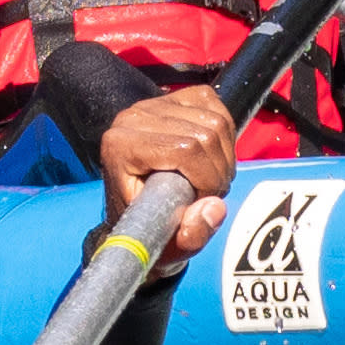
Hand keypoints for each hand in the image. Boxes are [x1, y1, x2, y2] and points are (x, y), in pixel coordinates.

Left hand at [97, 87, 233, 261]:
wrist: (137, 215)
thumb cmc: (148, 230)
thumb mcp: (166, 246)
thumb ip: (190, 236)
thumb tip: (214, 208)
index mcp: (120, 146)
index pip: (186, 149)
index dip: (208, 178)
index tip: (203, 201)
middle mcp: (133, 117)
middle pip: (205, 134)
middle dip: (218, 171)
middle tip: (209, 194)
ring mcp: (153, 103)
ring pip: (215, 121)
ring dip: (224, 156)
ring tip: (210, 179)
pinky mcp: (173, 97)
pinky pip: (215, 106)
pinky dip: (224, 135)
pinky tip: (211, 156)